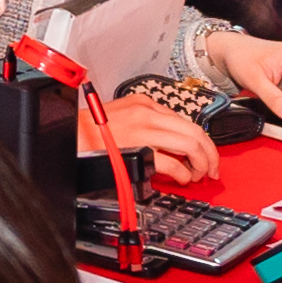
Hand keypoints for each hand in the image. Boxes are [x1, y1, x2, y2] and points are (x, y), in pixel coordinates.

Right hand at [98, 93, 220, 184]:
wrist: (69, 136)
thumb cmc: (91, 132)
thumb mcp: (122, 116)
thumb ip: (147, 124)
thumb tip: (170, 143)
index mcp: (144, 103)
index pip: (185, 121)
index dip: (202, 141)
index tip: (206, 154)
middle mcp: (147, 113)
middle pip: (195, 131)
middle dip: (210, 153)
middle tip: (212, 168)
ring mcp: (143, 130)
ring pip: (190, 144)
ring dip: (201, 162)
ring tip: (199, 174)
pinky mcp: (138, 149)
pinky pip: (173, 162)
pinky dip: (184, 173)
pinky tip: (183, 178)